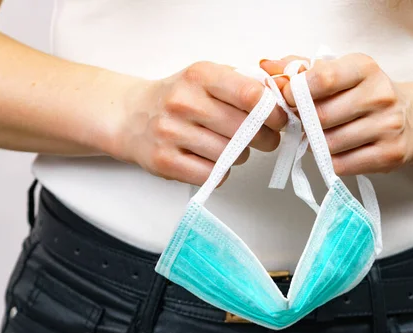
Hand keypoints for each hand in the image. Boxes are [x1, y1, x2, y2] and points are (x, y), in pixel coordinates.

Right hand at [110, 62, 288, 185]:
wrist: (130, 116)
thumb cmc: (178, 97)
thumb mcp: (206, 78)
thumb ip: (242, 84)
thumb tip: (282, 100)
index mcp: (200, 76)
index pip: (250, 95)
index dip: (273, 112)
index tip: (279, 121)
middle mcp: (184, 102)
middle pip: (245, 129)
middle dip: (264, 138)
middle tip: (265, 139)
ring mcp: (171, 133)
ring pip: (230, 155)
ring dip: (240, 155)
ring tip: (232, 148)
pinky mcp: (164, 161)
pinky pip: (211, 175)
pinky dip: (220, 172)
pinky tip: (213, 161)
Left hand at [261, 54, 412, 174]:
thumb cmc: (364, 95)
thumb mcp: (340, 73)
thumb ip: (302, 69)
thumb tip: (268, 67)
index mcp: (365, 68)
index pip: (323, 79)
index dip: (296, 92)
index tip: (289, 99)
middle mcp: (380, 95)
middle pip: (321, 117)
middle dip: (306, 123)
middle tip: (305, 123)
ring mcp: (388, 126)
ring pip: (329, 144)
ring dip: (318, 144)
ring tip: (324, 136)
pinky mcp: (390, 154)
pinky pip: (342, 165)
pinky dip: (332, 161)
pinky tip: (339, 151)